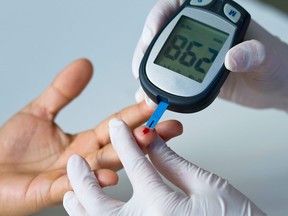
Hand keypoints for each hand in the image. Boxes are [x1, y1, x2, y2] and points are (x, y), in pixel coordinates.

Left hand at [0, 59, 181, 214]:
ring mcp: (73, 175)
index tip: (155, 105)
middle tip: (169, 126)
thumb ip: (64, 90)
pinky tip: (110, 175)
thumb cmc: (9, 148)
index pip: (115, 125)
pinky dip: (94, 181)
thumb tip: (84, 64)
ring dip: (127, 155)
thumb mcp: (40, 111)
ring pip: (106, 165)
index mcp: (83, 141)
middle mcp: (84, 158)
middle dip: (147, 135)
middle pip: (121, 145)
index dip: (135, 115)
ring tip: (146, 141)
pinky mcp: (55, 190)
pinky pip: (78, 185)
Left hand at [63, 118, 265, 215]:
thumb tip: (154, 142)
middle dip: (84, 179)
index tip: (118, 124)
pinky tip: (87, 213)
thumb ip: (174, 162)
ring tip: (72, 190)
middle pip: (101, 203)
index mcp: (164, 206)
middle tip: (75, 162)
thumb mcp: (206, 184)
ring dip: (81, 206)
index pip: (137, 164)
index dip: (126, 139)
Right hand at [133, 0, 287, 110]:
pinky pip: (169, 76)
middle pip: (163, 34)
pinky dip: (158, 87)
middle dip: (147, 48)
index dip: (160, 16)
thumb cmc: (274, 65)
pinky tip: (152, 97)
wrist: (273, 87)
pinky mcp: (191, 73)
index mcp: (216, 17)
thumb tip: (233, 56)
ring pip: (162, 56)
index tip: (153, 33)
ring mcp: (193, 54)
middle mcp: (200, 34)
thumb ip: (253, 53)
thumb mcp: (267, 57)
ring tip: (145, 87)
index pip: (180, 7)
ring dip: (148, 70)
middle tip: (142, 67)